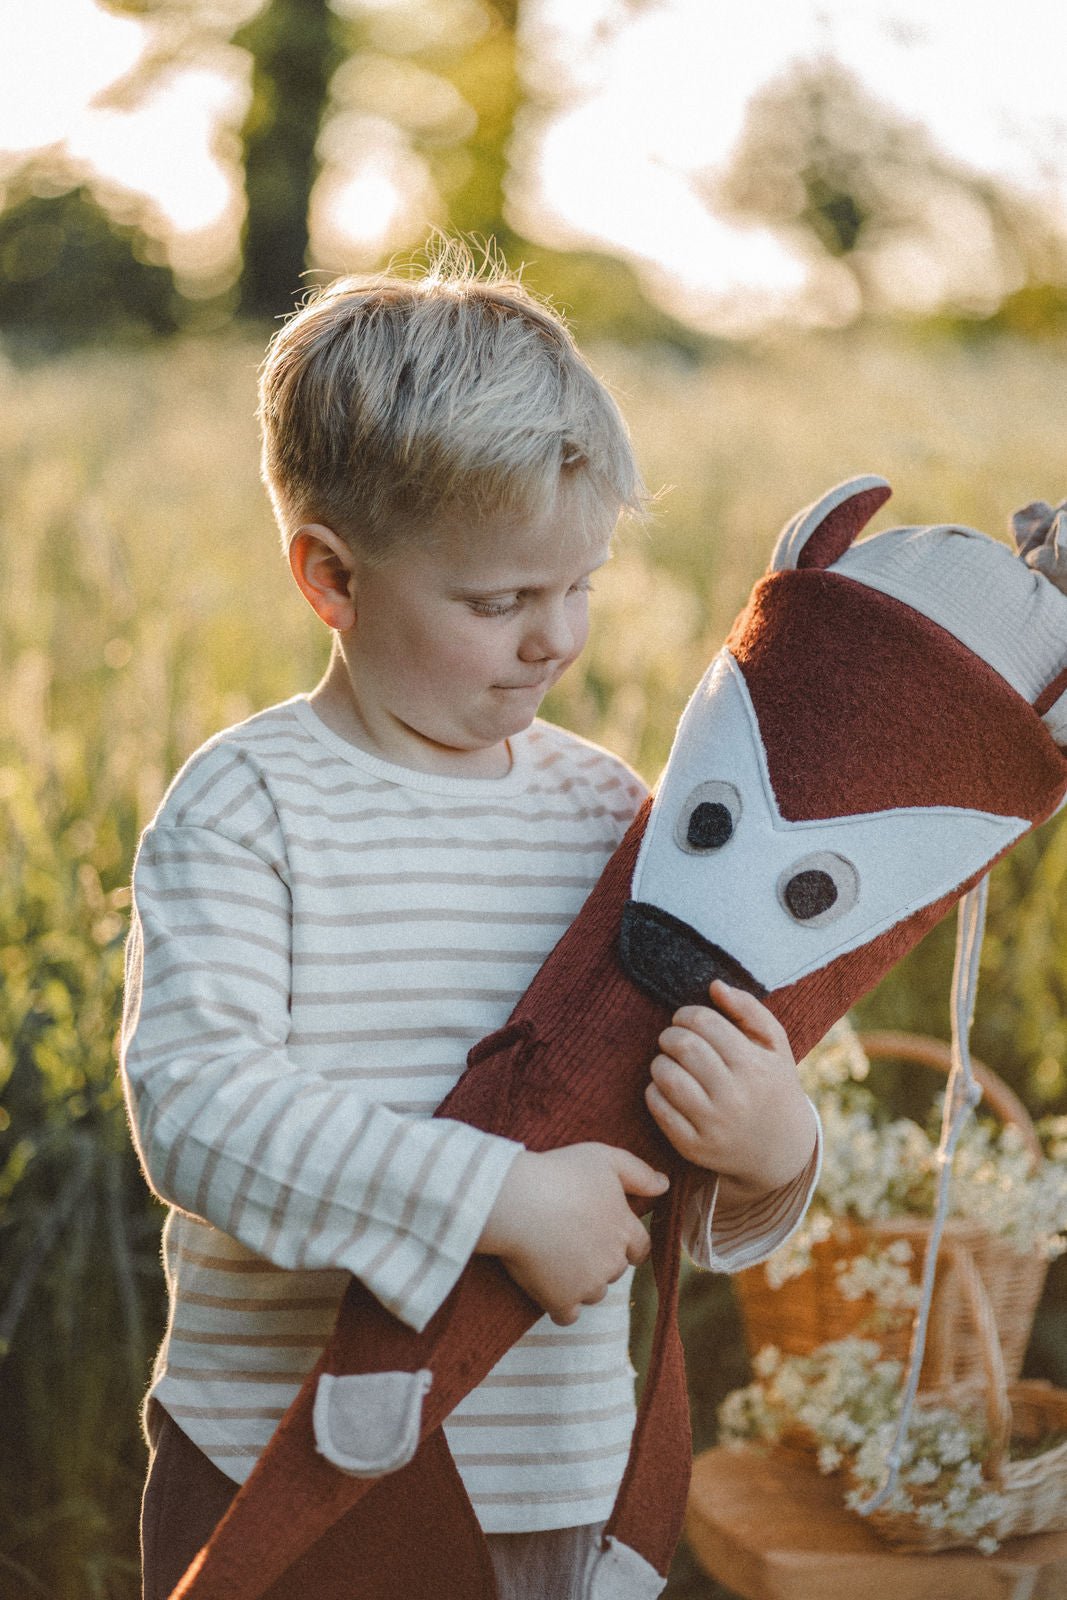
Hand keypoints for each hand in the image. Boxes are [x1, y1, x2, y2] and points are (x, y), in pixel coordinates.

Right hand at [477, 1144, 668, 1325]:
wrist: (517, 1202)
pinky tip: (548, 1287)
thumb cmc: (559, 1174)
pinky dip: (560, 1305)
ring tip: (556, 1258)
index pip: (640, 1248)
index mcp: (625, 1229)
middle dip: (600, 1259)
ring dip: (582, 1282)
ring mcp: (588, 1284)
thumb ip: (638, 1173)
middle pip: (615, 1270)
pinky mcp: (561, 1300)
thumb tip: (664, 1185)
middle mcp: (613, 1261)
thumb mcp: (604, 1158)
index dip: (627, 1244)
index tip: (607, 1236)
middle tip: (573, 1239)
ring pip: (594, 1293)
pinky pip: (568, 1315)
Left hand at [645, 980, 813, 1194]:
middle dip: (671, 1035)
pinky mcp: (693, 1146)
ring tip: (671, 1062)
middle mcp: (734, 1097)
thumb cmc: (772, 1085)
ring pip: (666, 1076)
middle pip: (683, 1046)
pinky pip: (658, 1108)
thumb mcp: (775, 1046)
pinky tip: (668, 1088)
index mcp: (755, 1067)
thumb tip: (715, 985)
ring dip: (660, 1061)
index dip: (687, 1015)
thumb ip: (748, 1009)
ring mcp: (713, 1125)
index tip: (686, 1020)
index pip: (705, 1023)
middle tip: (675, 1039)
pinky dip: (654, 1090)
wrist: (780, 1149)